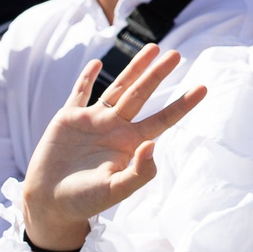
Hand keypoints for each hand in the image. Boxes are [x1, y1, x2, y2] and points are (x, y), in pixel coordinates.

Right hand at [17, 46, 204, 251]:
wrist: (50, 203)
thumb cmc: (84, 202)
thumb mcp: (115, 191)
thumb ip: (138, 172)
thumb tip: (153, 145)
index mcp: (130, 144)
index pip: (162, 119)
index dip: (182, 104)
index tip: (203, 87)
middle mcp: (115, 128)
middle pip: (141, 94)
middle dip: (158, 74)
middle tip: (177, 54)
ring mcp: (92, 121)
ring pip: (117, 88)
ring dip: (134, 69)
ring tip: (152, 48)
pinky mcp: (68, 119)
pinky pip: (80, 93)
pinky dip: (87, 78)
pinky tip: (97, 63)